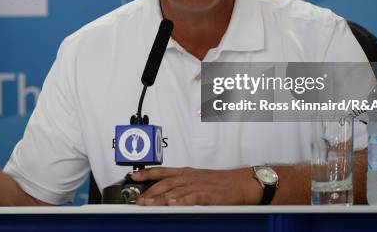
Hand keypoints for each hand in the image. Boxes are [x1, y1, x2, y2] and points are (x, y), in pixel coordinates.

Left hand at [131, 167, 261, 205]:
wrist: (242, 183)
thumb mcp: (199, 179)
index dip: (148, 173)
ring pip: (176, 190)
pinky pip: (193, 197)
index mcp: (187, 173)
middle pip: (166, 182)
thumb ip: (183, 186)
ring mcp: (199, 185)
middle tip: (138, 200)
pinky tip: (173, 204)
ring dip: (160, 198)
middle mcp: (190, 177)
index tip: (134, 177)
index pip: (163, 171)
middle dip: (150, 191)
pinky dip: (181, 201)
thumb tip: (167, 194)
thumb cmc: (222, 183)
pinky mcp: (209, 195)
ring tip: (148, 204)